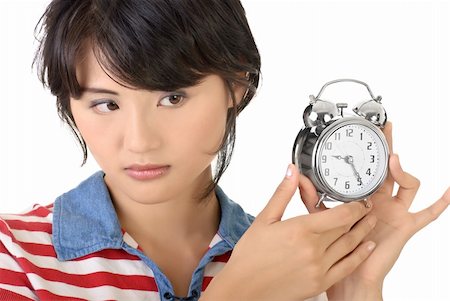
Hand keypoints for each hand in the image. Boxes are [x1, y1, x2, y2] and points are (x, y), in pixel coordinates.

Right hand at [201, 164, 376, 300]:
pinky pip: (347, 267)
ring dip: (364, 233)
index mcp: (300, 230)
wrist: (244, 288)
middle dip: (361, 216)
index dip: (356, 206)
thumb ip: (283, 194)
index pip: (340, 215)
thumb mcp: (264, 220)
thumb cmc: (251, 255)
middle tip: (368, 207)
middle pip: (347, 228)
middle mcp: (313, 249)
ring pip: (350, 246)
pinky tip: (367, 247)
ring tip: (372, 222)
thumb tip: (292, 171)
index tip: (362, 199)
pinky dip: (360, 256)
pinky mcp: (320, 283)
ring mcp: (319, 268)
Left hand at [299, 122, 449, 300]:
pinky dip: (440, 202)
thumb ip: (312, 196)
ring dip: (402, 171)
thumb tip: (297, 176)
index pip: (368, 168)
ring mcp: (395, 211)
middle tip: (385, 128)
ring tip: (393, 161)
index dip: (367, 151)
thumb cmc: (337, 247)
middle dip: (387, 148)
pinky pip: (427, 213)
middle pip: (389, 169)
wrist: (348, 275)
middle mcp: (380, 201)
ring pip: (407, 184)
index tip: (364, 132)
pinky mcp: (405, 225)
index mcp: (362, 197)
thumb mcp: (322, 216)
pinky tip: (447, 192)